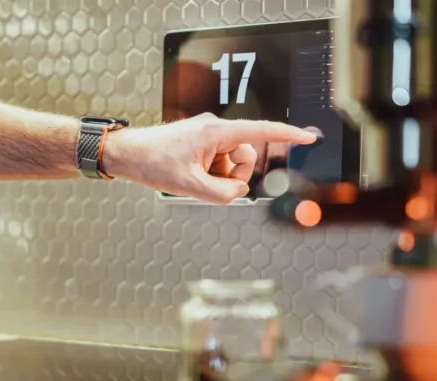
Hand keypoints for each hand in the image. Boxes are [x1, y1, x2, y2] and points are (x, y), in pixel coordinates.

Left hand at [104, 113, 318, 204]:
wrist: (127, 154)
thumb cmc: (153, 163)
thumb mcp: (191, 186)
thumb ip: (224, 194)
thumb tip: (239, 191)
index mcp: (216, 133)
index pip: (261, 132)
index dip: (288, 136)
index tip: (309, 137)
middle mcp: (215, 130)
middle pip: (245, 157)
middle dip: (232, 175)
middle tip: (206, 182)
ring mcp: (208, 137)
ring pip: (231, 163)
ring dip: (218, 177)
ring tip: (193, 178)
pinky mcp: (201, 143)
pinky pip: (218, 163)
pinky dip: (209, 175)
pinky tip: (189, 175)